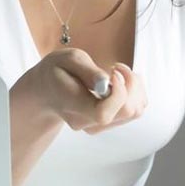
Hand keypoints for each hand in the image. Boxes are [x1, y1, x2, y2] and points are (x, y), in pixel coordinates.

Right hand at [14, 49, 147, 135]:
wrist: (48, 89)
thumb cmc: (57, 71)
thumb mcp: (66, 60)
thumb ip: (87, 71)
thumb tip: (106, 82)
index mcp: (74, 107)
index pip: (103, 114)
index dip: (118, 93)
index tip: (113, 71)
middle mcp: (87, 122)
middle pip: (126, 112)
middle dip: (131, 84)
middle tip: (116, 67)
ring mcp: (99, 125)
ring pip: (135, 111)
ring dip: (135, 87)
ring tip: (118, 71)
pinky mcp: (110, 122)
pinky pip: (135, 110)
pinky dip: (136, 93)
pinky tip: (122, 80)